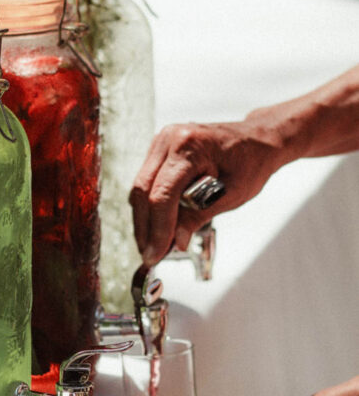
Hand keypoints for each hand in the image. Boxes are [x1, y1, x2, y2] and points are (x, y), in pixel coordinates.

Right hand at [129, 119, 285, 264]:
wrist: (256, 140)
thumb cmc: (251, 161)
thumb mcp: (231, 195)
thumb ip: (199, 217)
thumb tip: (175, 241)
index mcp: (190, 146)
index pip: (163, 194)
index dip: (158, 229)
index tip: (157, 253)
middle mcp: (169, 139)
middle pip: (143, 191)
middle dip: (145, 228)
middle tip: (150, 255)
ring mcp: (161, 142)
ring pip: (139, 188)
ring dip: (144, 220)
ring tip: (153, 246)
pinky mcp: (159, 151)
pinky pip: (146, 182)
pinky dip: (149, 207)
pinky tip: (156, 227)